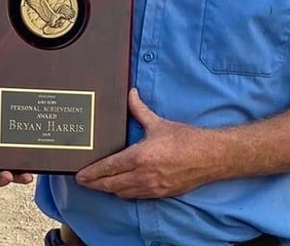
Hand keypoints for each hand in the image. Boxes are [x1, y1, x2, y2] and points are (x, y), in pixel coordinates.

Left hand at [75, 88, 211, 197]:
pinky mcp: (160, 194)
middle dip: (95, 185)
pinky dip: (124, 193)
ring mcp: (152, 188)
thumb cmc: (185, 139)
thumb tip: (130, 93)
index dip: (92, 173)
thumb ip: (139, 109)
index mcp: (140, 157)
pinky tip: (121, 188)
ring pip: (122, 193)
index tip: (80, 175)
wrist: (209, 157)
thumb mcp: (158, 123)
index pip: (109, 168)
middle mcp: (143, 176)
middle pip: (111, 185)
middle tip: (83, 182)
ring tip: (98, 184)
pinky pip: (135, 197)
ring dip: (108, 190)